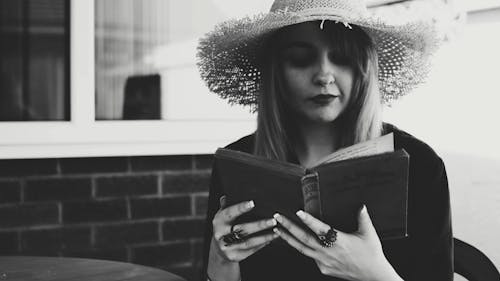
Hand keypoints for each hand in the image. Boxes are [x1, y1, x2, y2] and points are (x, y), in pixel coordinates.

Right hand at [211, 196, 277, 262]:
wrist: (219, 249)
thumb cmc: (225, 227)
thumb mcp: (223, 216)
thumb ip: (226, 206)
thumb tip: (227, 196)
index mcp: (218, 221)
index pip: (229, 213)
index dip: (240, 208)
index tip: (252, 203)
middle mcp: (220, 234)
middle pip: (242, 229)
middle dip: (259, 225)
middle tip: (273, 220)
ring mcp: (226, 247)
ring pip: (248, 242)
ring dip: (264, 237)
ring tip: (276, 232)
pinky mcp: (233, 256)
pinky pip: (250, 250)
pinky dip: (261, 245)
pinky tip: (270, 239)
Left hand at [273, 206, 401, 280]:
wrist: (373, 276)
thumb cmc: (371, 254)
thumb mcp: (369, 234)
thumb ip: (363, 218)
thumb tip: (361, 205)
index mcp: (339, 241)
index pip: (320, 229)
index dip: (309, 220)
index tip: (298, 212)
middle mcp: (328, 252)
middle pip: (304, 238)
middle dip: (288, 227)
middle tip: (278, 217)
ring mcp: (324, 261)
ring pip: (302, 249)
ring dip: (288, 238)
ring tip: (277, 229)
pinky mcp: (323, 268)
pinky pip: (310, 257)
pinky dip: (301, 248)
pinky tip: (293, 241)